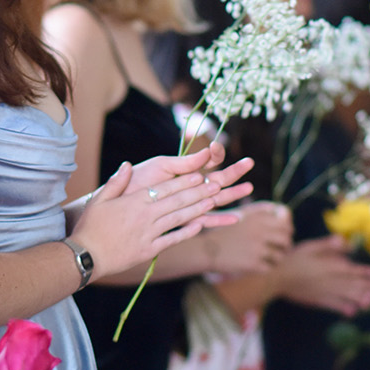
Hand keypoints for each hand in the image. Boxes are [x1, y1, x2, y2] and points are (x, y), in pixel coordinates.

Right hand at [69, 151, 253, 279]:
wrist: (87, 255)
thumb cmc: (91, 227)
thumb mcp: (100, 200)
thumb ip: (116, 182)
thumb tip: (127, 165)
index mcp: (135, 202)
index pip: (165, 188)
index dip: (184, 181)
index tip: (199, 174)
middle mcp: (146, 216)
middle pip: (177, 201)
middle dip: (198, 192)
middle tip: (216, 184)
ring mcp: (149, 233)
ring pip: (179, 218)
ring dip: (197, 209)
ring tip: (213, 201)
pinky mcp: (149, 249)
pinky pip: (172, 239)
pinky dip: (186, 232)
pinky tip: (199, 225)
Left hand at [124, 141, 254, 221]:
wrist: (120, 202)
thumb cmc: (138, 181)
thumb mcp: (161, 166)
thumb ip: (184, 163)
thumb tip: (207, 153)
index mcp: (185, 170)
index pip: (207, 161)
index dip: (215, 155)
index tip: (215, 149)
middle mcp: (190, 187)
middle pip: (218, 178)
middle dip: (234, 171)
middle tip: (249, 163)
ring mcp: (189, 203)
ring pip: (216, 198)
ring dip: (233, 194)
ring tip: (249, 188)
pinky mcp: (184, 219)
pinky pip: (205, 220)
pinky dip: (219, 220)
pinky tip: (235, 219)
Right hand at [203, 202, 293, 279]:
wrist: (208, 249)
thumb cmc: (227, 235)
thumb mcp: (244, 219)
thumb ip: (263, 217)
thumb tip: (285, 218)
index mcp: (258, 220)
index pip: (285, 225)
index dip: (288, 232)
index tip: (285, 236)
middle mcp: (260, 233)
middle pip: (285, 240)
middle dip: (286, 246)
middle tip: (282, 250)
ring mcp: (257, 249)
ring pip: (280, 256)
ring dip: (277, 259)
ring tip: (271, 259)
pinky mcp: (253, 264)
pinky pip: (270, 268)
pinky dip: (267, 268)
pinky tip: (260, 266)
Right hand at [273, 235, 369, 316]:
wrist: (275, 277)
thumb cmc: (291, 258)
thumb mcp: (309, 246)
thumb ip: (327, 245)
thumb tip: (344, 241)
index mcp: (327, 266)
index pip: (349, 269)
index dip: (364, 272)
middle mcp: (327, 280)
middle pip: (350, 284)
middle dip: (367, 286)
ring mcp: (322, 292)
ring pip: (344, 295)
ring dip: (359, 298)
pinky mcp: (315, 300)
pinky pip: (332, 305)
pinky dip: (342, 308)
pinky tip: (352, 312)